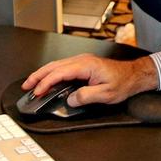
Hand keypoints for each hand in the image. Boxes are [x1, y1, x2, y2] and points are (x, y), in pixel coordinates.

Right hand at [21, 53, 157, 107]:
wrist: (134, 75)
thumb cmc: (123, 82)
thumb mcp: (106, 94)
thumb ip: (86, 96)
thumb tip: (70, 99)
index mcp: (86, 65)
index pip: (59, 73)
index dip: (46, 83)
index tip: (38, 92)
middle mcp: (82, 60)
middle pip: (54, 66)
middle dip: (38, 76)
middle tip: (27, 86)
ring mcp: (82, 61)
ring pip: (57, 65)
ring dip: (43, 74)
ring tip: (33, 84)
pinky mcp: (83, 65)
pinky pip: (63, 68)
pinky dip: (52, 74)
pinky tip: (48, 80)